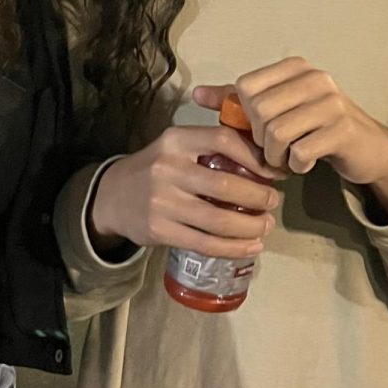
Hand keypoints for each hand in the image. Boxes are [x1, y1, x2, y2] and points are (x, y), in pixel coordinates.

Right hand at [89, 126, 281, 258]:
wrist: (112, 196)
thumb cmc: (157, 167)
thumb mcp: (178, 145)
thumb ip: (212, 147)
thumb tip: (264, 159)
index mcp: (177, 139)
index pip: (223, 140)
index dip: (255, 157)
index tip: (274, 171)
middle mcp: (168, 168)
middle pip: (225, 184)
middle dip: (258, 196)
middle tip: (274, 202)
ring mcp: (162, 202)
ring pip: (217, 219)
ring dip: (250, 226)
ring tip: (266, 225)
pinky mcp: (160, 231)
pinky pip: (205, 243)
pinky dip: (233, 247)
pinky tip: (251, 246)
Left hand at [194, 57, 387, 219]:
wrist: (368, 147)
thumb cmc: (317, 127)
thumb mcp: (280, 108)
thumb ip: (238, 101)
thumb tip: (197, 94)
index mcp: (295, 67)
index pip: (246, 87)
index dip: (245, 116)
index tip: (259, 131)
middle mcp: (314, 77)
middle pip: (258, 111)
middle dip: (259, 140)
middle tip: (272, 151)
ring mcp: (331, 101)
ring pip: (276, 133)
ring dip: (275, 157)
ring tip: (285, 160)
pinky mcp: (342, 129)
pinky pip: (299, 152)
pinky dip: (295, 165)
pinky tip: (303, 164)